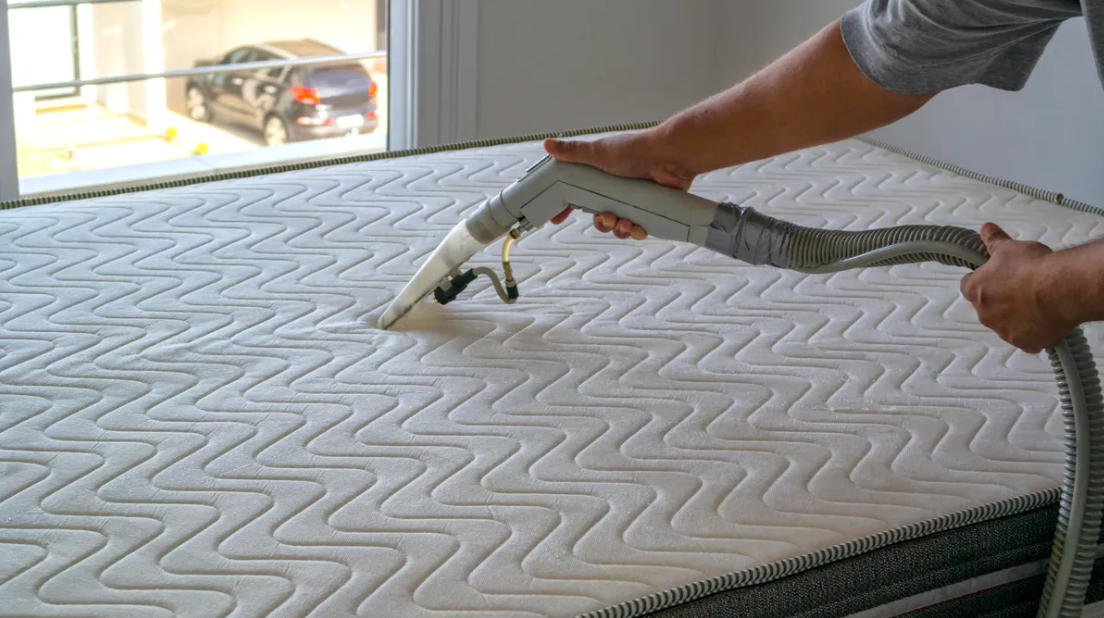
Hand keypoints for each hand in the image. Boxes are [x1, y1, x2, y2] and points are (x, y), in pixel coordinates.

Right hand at [543, 130, 695, 238]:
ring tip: (625, 223)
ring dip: (618, 229)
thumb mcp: (598, 152)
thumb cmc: (635, 150)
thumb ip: (573, 152)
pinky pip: (639, 228)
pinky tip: (638, 229)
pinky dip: (637, 231)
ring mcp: (633, 199)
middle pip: (599, 215)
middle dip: (600, 222)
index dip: (566, 208)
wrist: (670, 155)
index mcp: (600, 176)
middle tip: (605, 217)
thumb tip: (547, 144)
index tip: (556, 219)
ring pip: (618, 224)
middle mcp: (616, 189)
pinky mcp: (650, 208)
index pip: (578, 195)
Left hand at [960, 222, 1072, 353]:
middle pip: (987, 306)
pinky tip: (1044, 318)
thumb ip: (994, 240)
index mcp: (976, 291)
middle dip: (1000, 298)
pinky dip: (1033, 330)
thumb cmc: (1032, 267)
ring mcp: (1005, 331)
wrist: (1060, 289)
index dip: (981, 279)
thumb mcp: (1010, 248)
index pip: (968, 286)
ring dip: (1016, 315)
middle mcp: (985, 314)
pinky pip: (1025, 338)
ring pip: (1006, 323)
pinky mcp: (1026, 343)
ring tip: (1037, 301)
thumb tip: (986, 229)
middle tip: (1022, 287)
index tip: (994, 275)